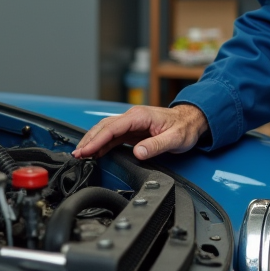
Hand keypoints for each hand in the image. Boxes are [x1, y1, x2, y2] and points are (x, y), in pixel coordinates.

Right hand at [74, 104, 208, 159]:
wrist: (191, 121)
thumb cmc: (185, 127)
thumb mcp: (175, 138)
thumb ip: (156, 145)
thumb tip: (138, 152)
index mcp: (140, 116)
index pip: (112, 127)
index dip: (97, 139)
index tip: (86, 150)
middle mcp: (133, 117)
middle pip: (104, 127)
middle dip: (89, 140)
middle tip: (78, 154)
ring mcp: (131, 123)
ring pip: (106, 130)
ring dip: (92, 141)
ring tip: (81, 154)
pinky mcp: (132, 130)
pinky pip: (112, 136)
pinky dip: (101, 144)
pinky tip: (95, 152)